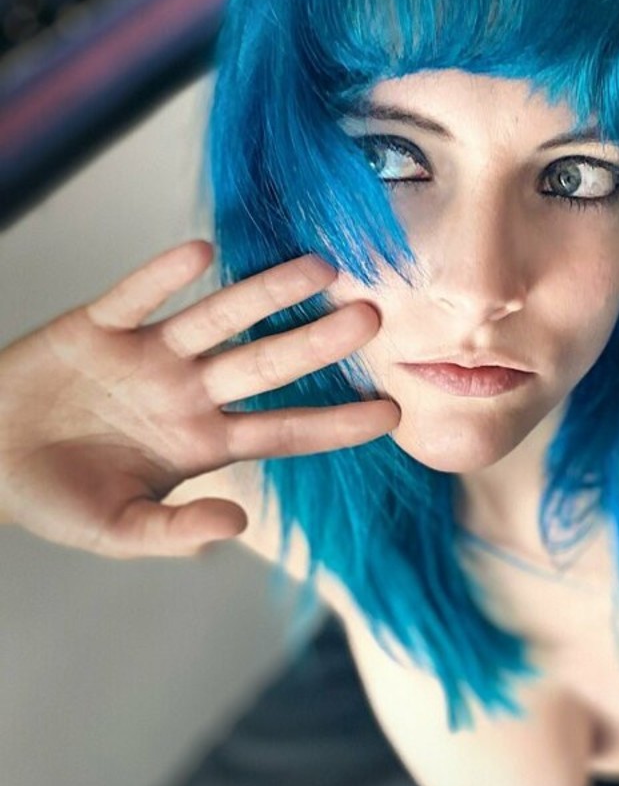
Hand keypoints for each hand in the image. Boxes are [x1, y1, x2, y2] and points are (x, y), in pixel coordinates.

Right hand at [0, 239, 398, 558]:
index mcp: (202, 442)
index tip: (393, 413)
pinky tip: (201, 253)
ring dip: (263, 293)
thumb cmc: (57, 497)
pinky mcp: (97, 326)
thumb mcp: (116, 529)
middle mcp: (188, 392)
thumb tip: (236, 527)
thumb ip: (175, 532)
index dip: (336, 423)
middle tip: (371, 317)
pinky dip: (162, 277)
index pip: (283, 431)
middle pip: (264, 363)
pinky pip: (135, 297)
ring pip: (216, 319)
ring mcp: (148, 356)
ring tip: (316, 266)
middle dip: (316, 342)